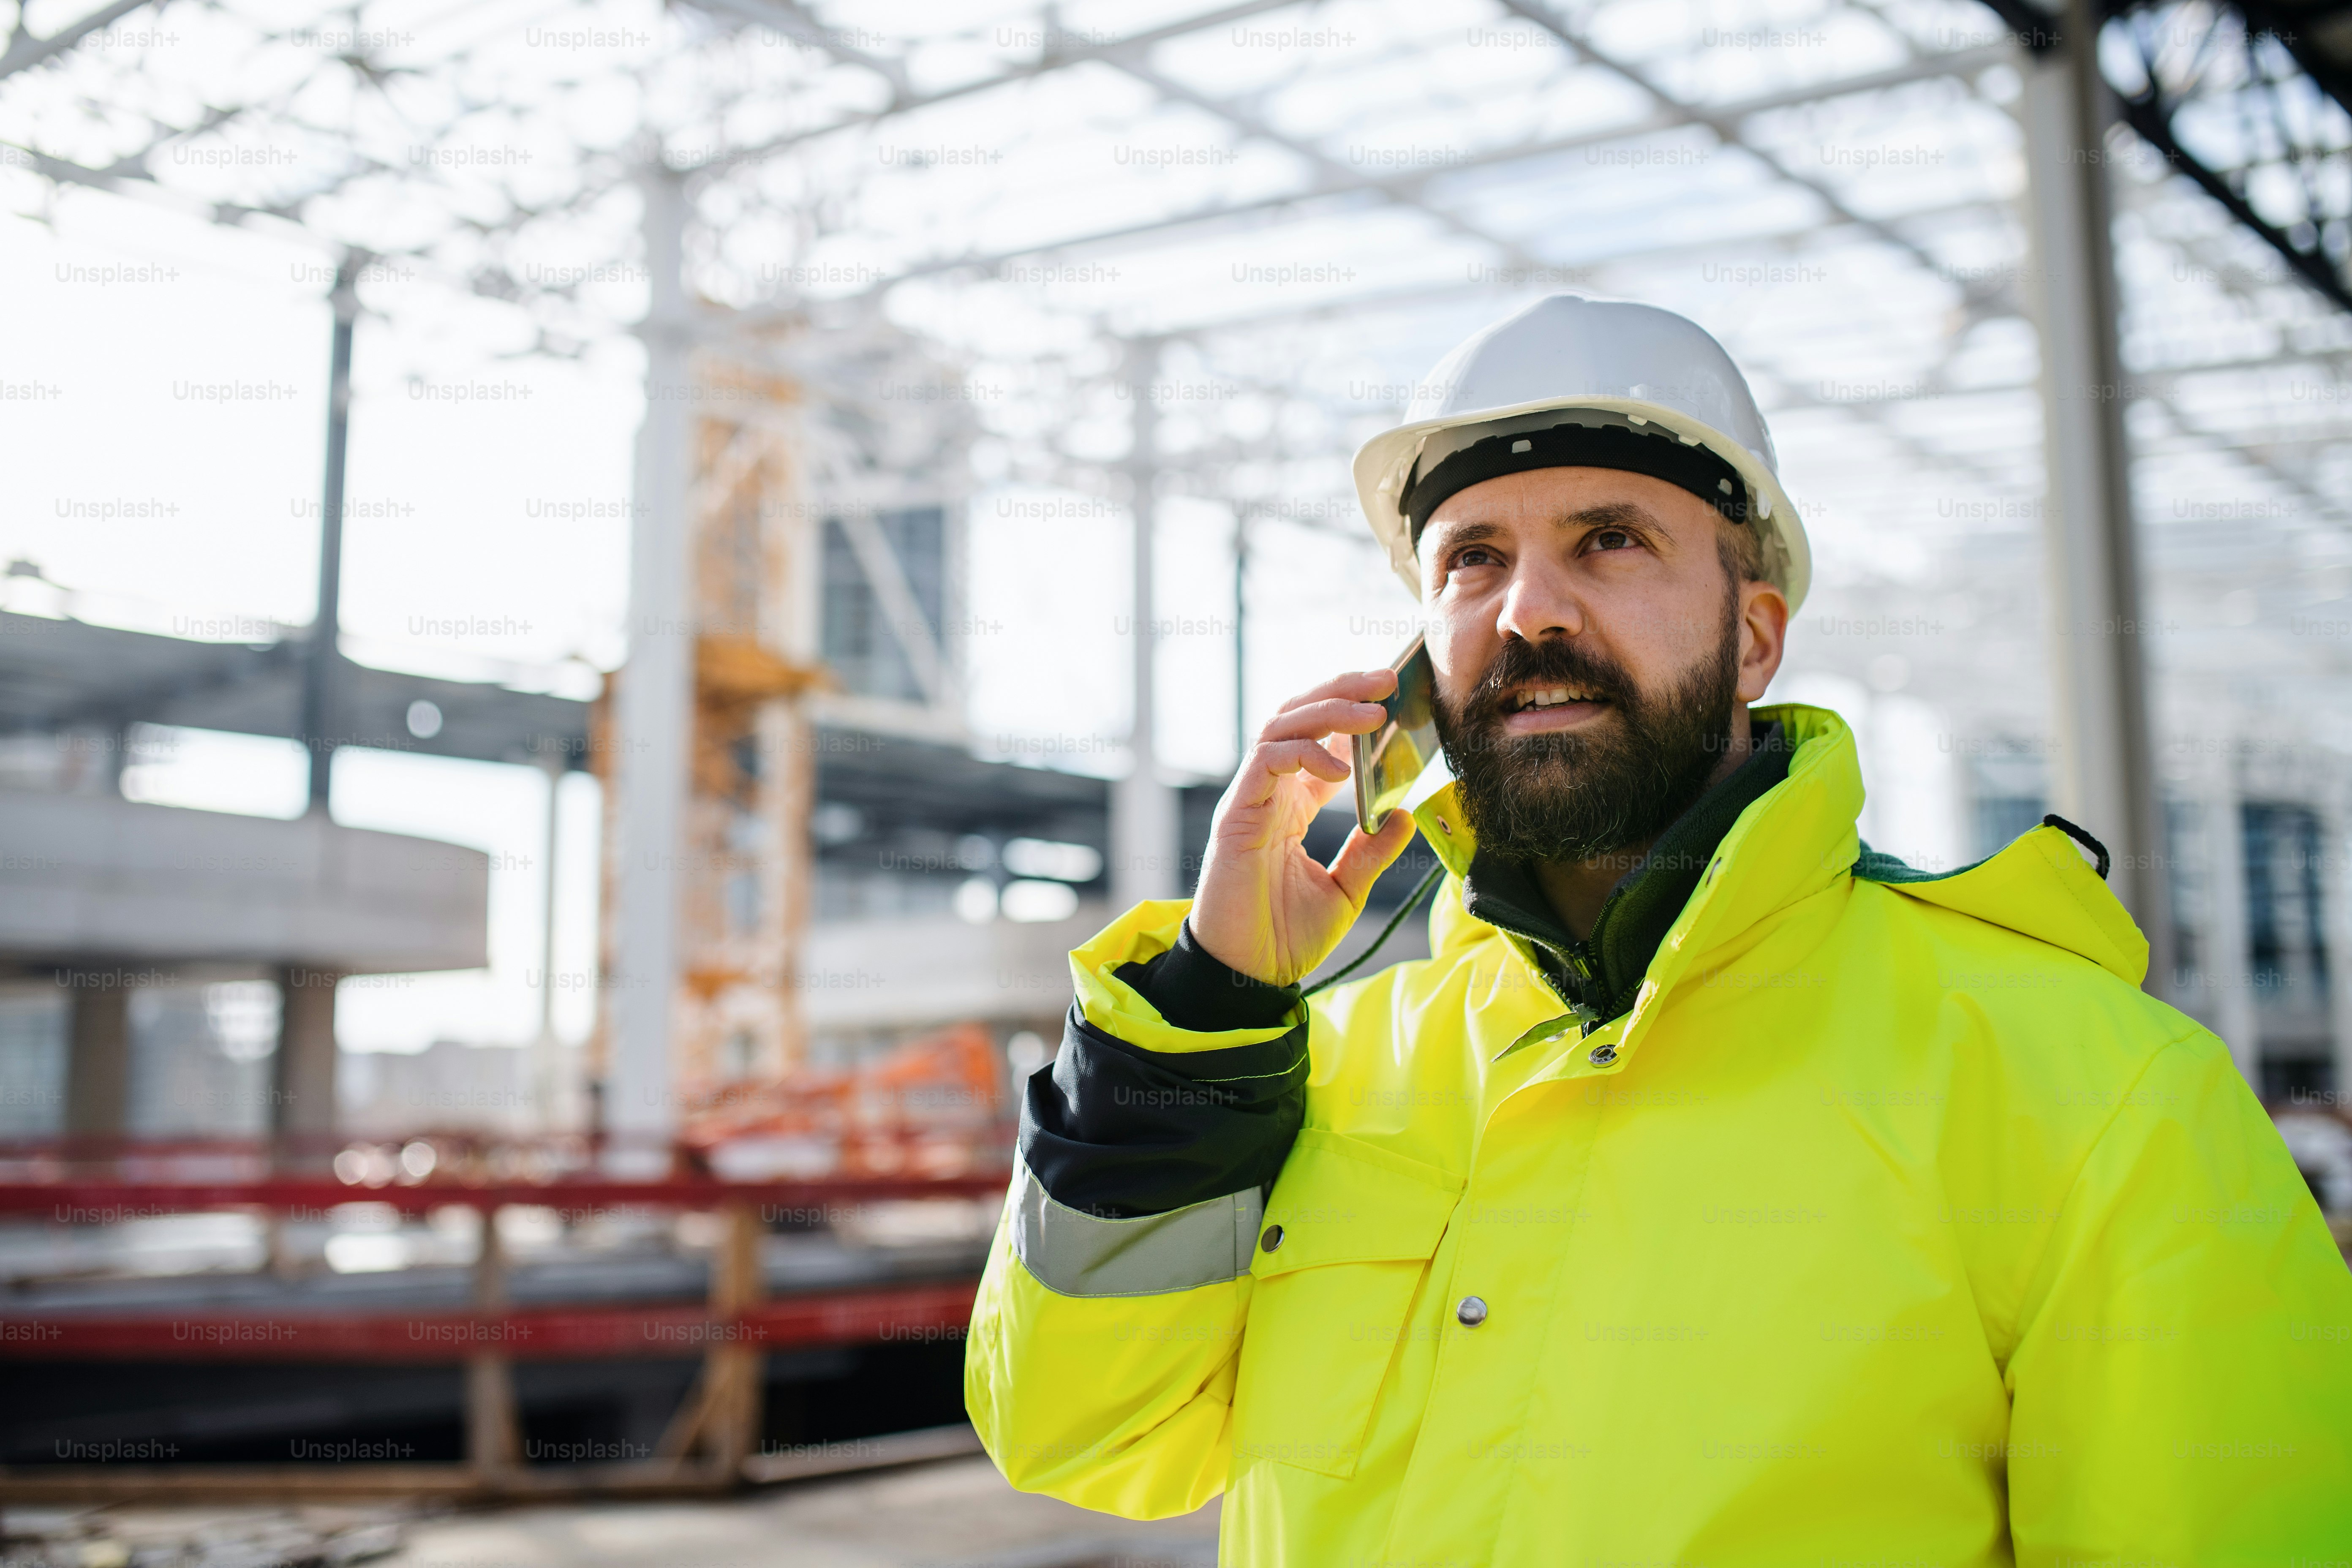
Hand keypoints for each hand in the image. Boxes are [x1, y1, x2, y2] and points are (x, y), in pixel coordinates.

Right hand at [1188, 669, 1419, 986]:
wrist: (1246, 975)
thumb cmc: (1284, 936)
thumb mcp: (1345, 891)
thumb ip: (1371, 852)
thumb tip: (1405, 813)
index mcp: (1291, 805)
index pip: (1320, 740)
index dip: (1353, 714)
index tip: (1396, 700)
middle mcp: (1269, 792)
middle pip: (1298, 716)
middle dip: (1342, 690)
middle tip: (1388, 680)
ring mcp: (1250, 799)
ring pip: (1281, 725)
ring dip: (1328, 709)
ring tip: (1375, 711)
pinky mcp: (1236, 815)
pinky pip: (1265, 761)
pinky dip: (1303, 752)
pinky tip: (1341, 767)